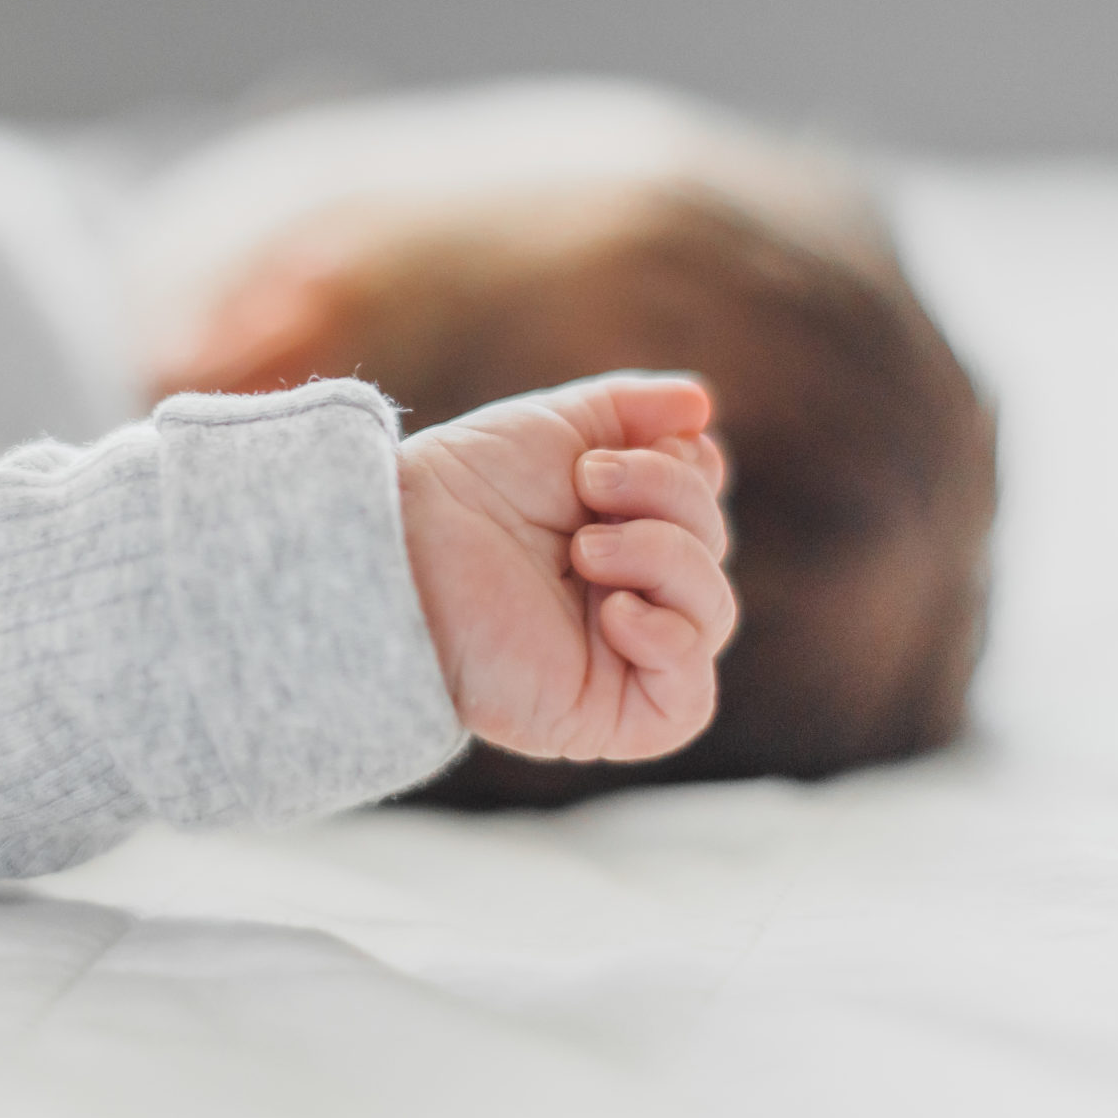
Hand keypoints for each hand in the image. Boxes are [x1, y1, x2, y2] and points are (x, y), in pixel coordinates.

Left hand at [397, 373, 735, 763]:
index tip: (647, 441)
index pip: (703, 513)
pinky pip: (688, 702)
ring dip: (663, 558)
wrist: (406, 543)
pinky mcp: (605, 714)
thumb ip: (632, 410)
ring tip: (584, 547)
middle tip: (589, 483)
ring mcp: (619, 659)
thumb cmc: (466, 486)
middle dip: (669, 497)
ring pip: (712, 615)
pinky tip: (614, 611)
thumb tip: (701, 403)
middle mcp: (628, 598)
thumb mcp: (560, 429)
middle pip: (710, 553)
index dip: (690, 472)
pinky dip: (671, 643)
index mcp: (623, 538)